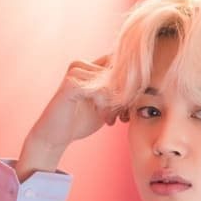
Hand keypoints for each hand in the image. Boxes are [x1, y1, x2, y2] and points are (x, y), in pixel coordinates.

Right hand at [16, 57, 119, 180]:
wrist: (55, 136)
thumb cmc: (81, 120)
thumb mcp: (107, 106)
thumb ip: (120, 94)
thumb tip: (145, 88)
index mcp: (90, 67)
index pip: (121, 66)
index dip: (130, 86)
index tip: (128, 109)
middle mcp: (82, 65)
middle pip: (119, 74)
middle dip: (124, 97)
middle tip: (121, 117)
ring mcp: (75, 72)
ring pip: (111, 83)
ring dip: (115, 104)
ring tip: (110, 119)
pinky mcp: (70, 84)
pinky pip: (100, 91)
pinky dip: (105, 105)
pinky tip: (103, 117)